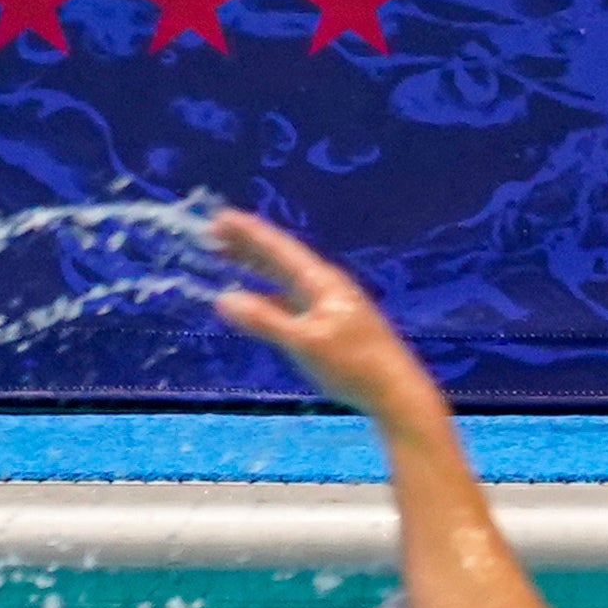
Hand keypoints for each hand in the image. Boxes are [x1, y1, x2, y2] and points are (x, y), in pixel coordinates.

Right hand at [208, 209, 434, 419]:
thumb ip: (265, 321)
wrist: (394, 391)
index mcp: (321, 282)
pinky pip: (289, 298)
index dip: (249, 233)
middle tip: (213, 230)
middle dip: (248, 244)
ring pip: (284, 277)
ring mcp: (327, 304)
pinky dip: (267, 294)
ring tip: (225, 253)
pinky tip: (252, 298)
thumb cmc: (352, 365)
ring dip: (255, 265)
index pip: (280, 249)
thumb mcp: (305, 343)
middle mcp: (324, 286)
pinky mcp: (328, 324)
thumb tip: (223, 299)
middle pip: (281, 258)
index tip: (221, 217)